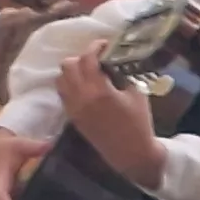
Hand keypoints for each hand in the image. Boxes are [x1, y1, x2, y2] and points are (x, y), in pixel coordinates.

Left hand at [55, 53, 167, 191]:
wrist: (130, 154)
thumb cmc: (139, 124)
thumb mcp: (137, 94)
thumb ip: (123, 75)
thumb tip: (114, 61)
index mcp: (99, 91)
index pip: (87, 60)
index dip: (95, 47)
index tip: (104, 44)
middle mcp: (81, 98)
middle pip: (68, 65)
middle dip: (81, 57)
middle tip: (97, 58)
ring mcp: (73, 108)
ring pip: (61, 79)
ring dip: (72, 70)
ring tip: (89, 71)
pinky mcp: (71, 116)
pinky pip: (63, 93)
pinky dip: (70, 84)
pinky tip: (85, 85)